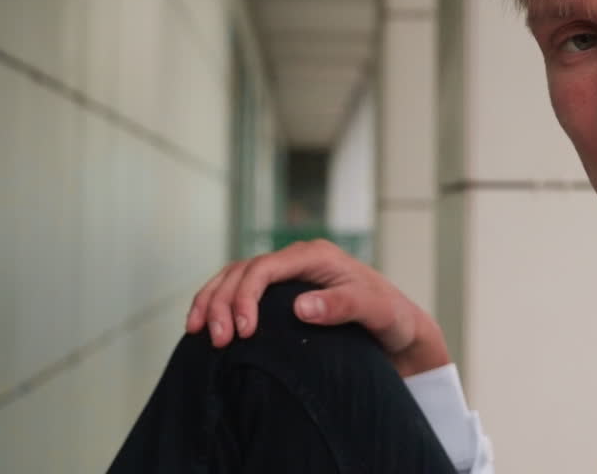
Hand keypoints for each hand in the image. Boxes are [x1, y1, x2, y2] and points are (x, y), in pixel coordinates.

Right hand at [185, 239, 449, 376]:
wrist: (399, 328)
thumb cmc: (391, 317)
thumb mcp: (376, 311)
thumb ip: (343, 306)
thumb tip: (301, 306)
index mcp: (315, 256)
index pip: (265, 267)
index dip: (246, 296)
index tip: (243, 332)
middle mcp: (296, 261)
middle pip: (242, 271)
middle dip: (221, 303)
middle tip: (218, 340)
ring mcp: (286, 276)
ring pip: (233, 278)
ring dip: (211, 302)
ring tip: (197, 332)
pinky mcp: (279, 294)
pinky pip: (238, 291)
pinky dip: (217, 305)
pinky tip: (204, 327)